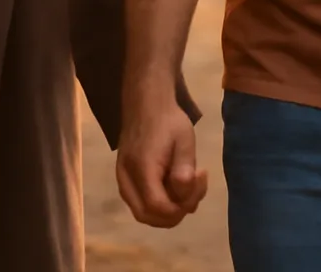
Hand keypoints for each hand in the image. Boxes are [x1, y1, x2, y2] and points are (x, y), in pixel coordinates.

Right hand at [117, 86, 208, 227]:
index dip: (180, 207)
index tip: (198, 182)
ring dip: (168, 209)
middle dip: (175, 212)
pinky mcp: (125, 180)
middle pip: (148, 216)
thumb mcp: (184, 139)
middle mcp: (127, 178)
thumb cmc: (168, 120)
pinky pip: (141, 203)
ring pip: (143, 213)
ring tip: (187, 184)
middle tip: (194, 187)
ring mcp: (122, 180)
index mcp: (142, 167)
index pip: (157, 207)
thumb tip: (183, 195)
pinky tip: (174, 185)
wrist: (145, 104)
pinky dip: (160, 203)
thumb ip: (184, 168)